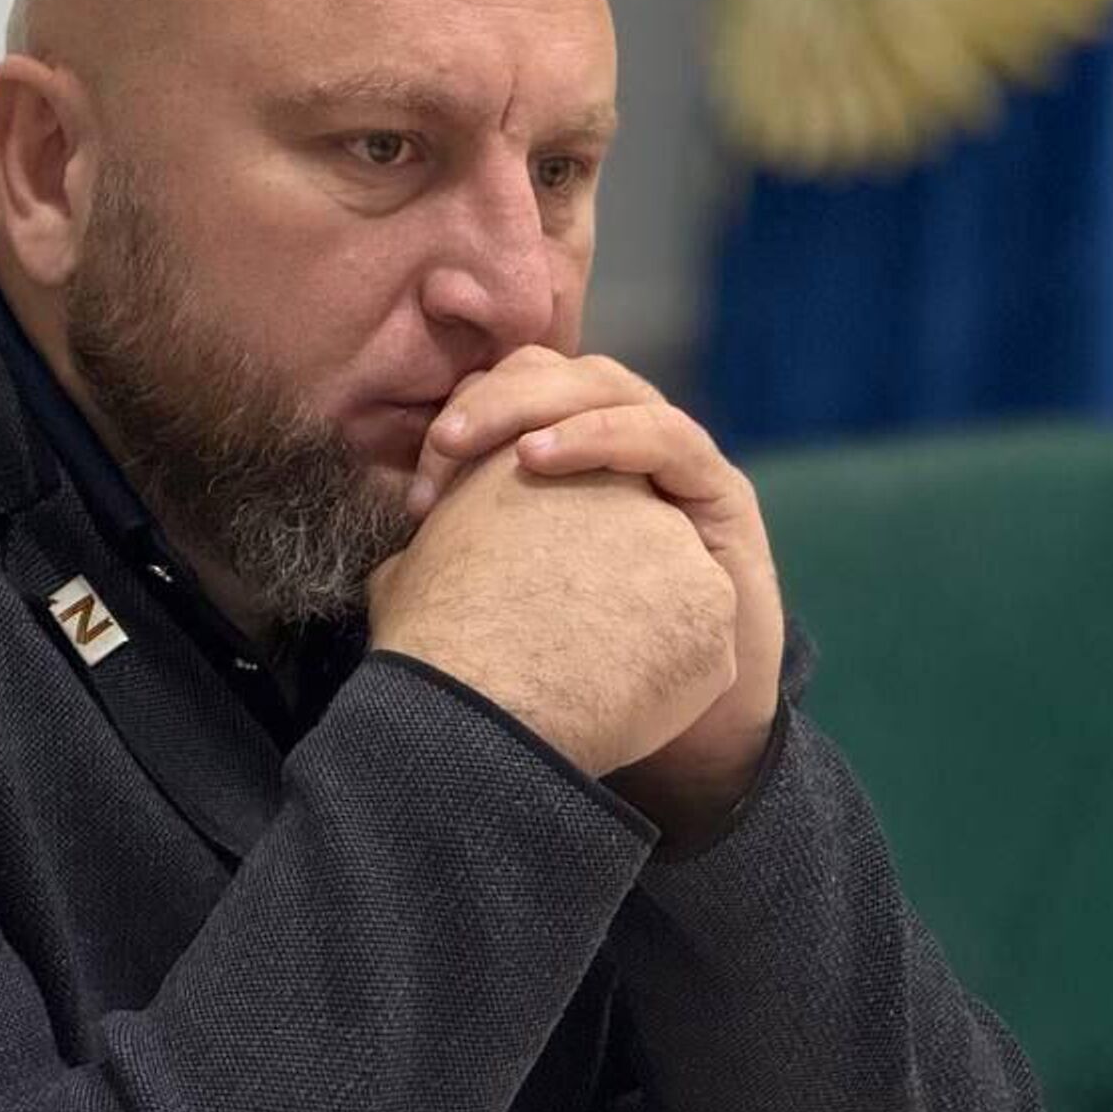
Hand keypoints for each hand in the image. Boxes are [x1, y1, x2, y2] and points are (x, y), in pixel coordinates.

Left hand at [407, 348, 784, 834]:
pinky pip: (666, 434)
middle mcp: (624, 448)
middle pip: (556, 376)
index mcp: (571, 463)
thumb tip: (392, 555)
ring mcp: (675, 464)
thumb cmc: (591, 673)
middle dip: (492, 398)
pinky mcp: (720, 492)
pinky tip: (540, 459)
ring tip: (476, 444)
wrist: (688, 735)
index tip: (417, 486)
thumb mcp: (514, 609)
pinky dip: (601, 434)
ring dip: (536, 405)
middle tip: (442, 446)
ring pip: (606, 387)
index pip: (515, 393)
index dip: (464, 415)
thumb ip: (469, 567)